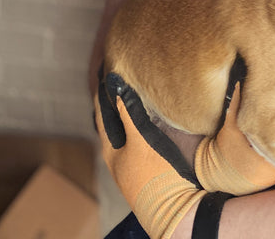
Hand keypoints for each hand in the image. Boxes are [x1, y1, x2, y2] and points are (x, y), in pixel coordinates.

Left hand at [95, 67, 216, 238]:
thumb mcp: (140, 141)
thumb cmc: (154, 175)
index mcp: (109, 148)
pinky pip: (137, 134)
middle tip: (122, 73)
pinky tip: (151, 113)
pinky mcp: (145, 162)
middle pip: (112, 118)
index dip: (102, 90)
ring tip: (136, 86)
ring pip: (126, 126)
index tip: (105, 68)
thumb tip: (115, 85)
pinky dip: (139, 119)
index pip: (100, 111)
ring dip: (128, 108)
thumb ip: (128, 113)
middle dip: (115, 97)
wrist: (174, 207)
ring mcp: (131, 159)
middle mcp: (117, 153)